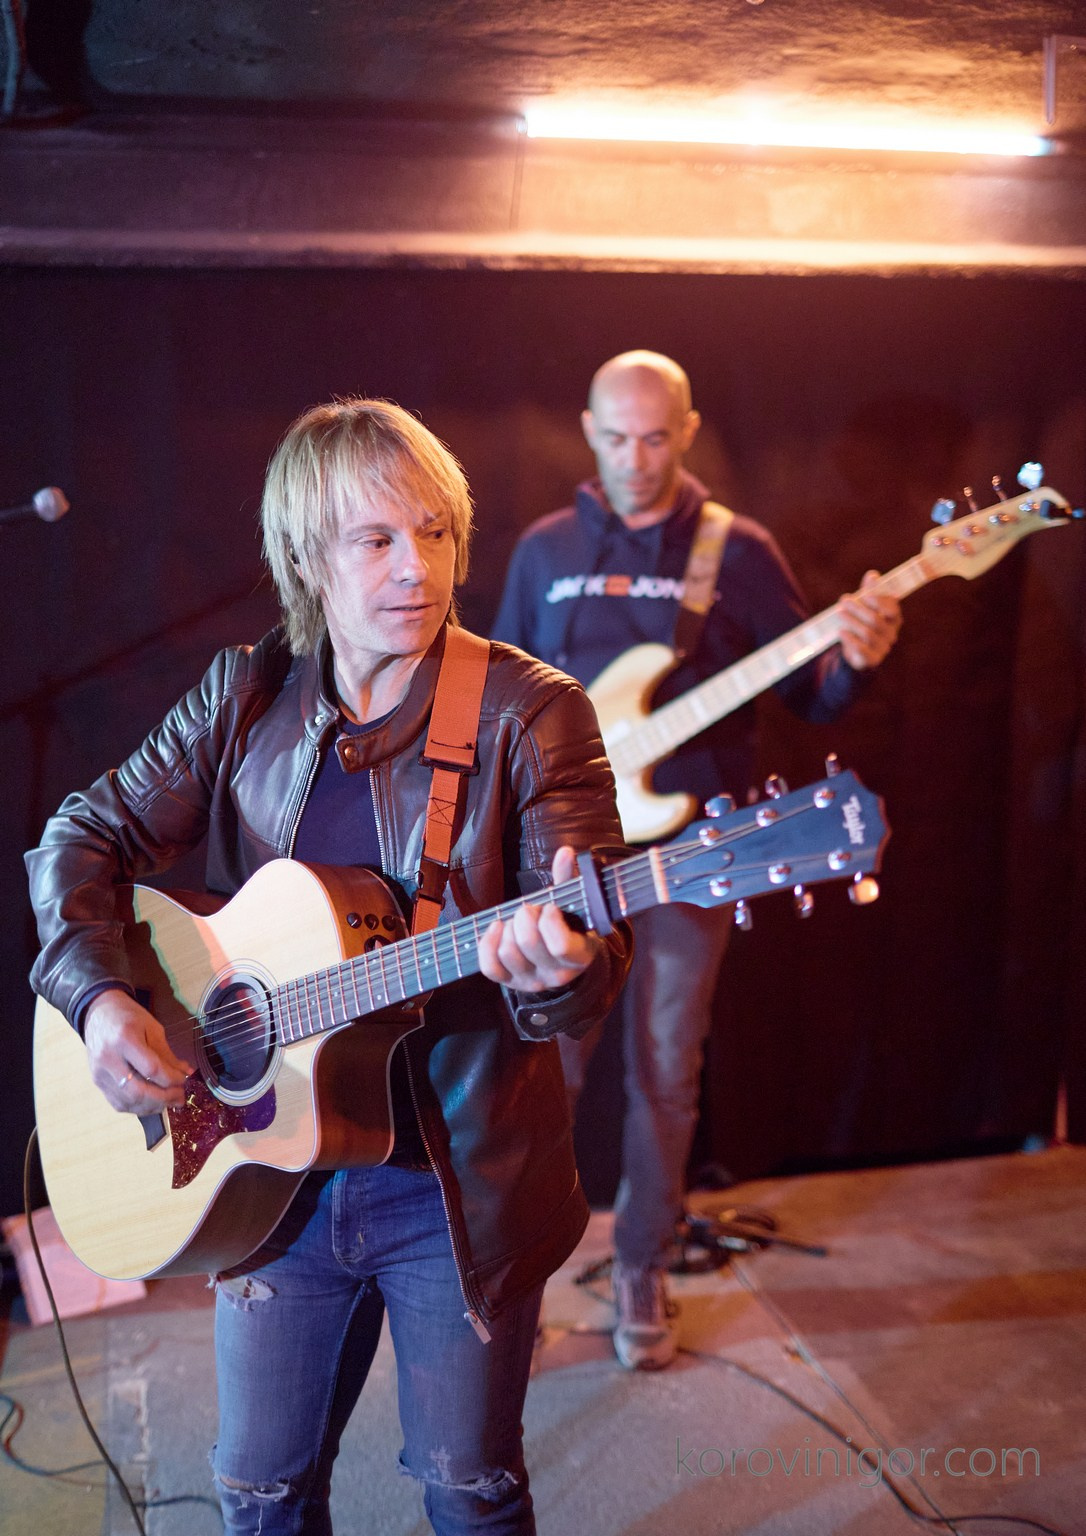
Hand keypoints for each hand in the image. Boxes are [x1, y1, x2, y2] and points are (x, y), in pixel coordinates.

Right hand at [83, 988, 189, 1114]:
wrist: (99, 1014)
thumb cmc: (128, 1017)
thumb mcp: (152, 1028)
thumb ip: (167, 1054)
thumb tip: (185, 1073)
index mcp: (124, 1039)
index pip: (151, 1069)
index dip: (171, 1079)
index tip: (185, 1080)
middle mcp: (109, 1059)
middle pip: (138, 1091)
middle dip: (163, 1098)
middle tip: (180, 1098)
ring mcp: (100, 1073)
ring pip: (128, 1101)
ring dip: (153, 1106)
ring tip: (170, 1101)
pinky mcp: (97, 1082)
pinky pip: (119, 1103)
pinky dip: (138, 1107)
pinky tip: (153, 1102)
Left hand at [477, 846, 601, 993]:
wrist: (561, 958)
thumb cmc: (568, 925)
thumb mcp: (574, 905)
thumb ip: (569, 879)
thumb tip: (565, 852)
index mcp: (578, 956)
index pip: (559, 945)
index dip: (549, 920)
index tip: (550, 907)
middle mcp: (556, 975)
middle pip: (528, 943)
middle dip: (524, 916)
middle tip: (530, 909)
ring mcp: (531, 981)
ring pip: (507, 952)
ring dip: (507, 927)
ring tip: (516, 920)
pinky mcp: (510, 982)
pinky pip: (489, 967)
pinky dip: (487, 943)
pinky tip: (497, 926)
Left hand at [836, 571, 901, 669]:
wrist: (856, 652)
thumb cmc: (862, 623)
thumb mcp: (865, 607)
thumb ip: (869, 592)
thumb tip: (873, 575)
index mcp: (893, 619)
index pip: (893, 610)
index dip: (880, 602)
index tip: (865, 594)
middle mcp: (891, 633)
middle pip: (876, 620)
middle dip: (858, 609)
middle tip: (843, 600)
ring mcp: (883, 647)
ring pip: (868, 634)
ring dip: (852, 622)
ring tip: (839, 613)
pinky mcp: (872, 660)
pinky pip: (862, 650)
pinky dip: (850, 640)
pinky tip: (841, 631)